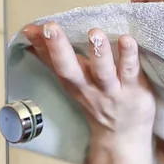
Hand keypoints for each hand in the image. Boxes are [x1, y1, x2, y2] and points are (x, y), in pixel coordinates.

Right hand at [23, 22, 155, 142]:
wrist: (122, 135)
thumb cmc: (96, 100)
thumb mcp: (72, 81)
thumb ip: (52, 57)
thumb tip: (29, 33)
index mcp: (71, 81)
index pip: (52, 62)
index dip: (41, 45)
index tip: (30, 29)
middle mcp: (87, 86)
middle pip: (69, 69)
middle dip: (58, 48)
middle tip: (50, 28)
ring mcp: (110, 90)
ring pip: (102, 72)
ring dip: (98, 53)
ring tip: (94, 32)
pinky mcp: (134, 90)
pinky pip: (130, 71)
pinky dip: (129, 56)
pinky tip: (127, 40)